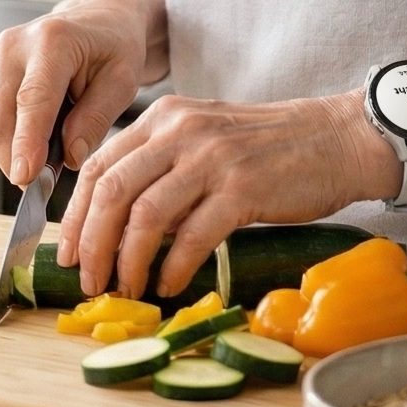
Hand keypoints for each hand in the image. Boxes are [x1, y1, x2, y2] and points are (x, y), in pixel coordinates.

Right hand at [0, 0, 160, 187]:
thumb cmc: (114, 47)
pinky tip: (40, 137)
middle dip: (15, 159)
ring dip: (13, 151)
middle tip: (42, 188)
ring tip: (50, 157)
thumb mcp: (123, 81)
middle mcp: (14, 45)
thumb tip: (70, 158)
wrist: (98, 17)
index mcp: (52, 41)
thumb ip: (96, 118)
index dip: (26, 143)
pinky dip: (11, 138)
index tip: (26, 178)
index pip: (32, 100)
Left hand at [56, 91, 399, 301]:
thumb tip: (118, 226)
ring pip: (145, 216)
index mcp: (165, 117)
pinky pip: (192, 236)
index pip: (99, 165)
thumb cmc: (270, 148)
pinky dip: (173, 268)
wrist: (336, 138)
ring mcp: (212, 158)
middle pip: (112, 190)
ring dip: (128, 262)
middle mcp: (182, 131)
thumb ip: (162, 168)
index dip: (76, 215)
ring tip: (127, 290)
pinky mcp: (243, 188)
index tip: (69, 253)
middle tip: (90, 281)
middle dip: (92, 243)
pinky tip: (169, 286)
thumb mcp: (205, 141)